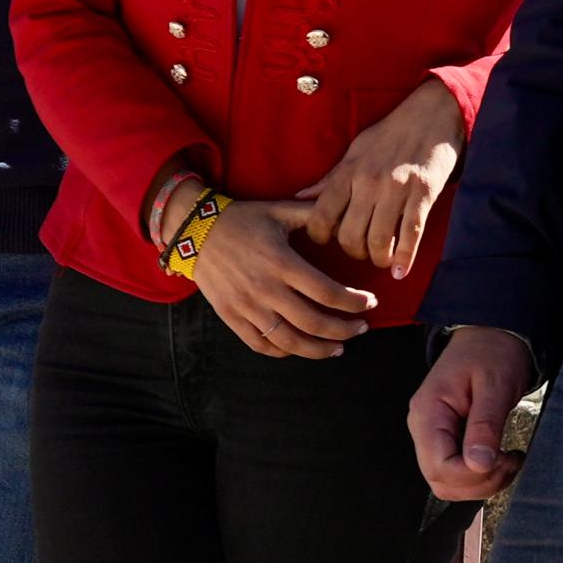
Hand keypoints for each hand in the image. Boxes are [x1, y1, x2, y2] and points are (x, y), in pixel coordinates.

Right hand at [190, 200, 377, 359]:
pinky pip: (261, 344)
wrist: (193, 230)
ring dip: (319, 350)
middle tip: (361, 328)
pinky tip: (300, 348)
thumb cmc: (240, 219)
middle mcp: (265, 288)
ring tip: (338, 348)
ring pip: (290, 341)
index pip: (327, 292)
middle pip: (314, 323)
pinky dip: (284, 352)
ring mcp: (246, 306)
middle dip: (344, 331)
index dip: (354, 302)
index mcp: (281, 262)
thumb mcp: (278, 210)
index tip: (369, 303)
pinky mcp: (231, 316)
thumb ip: (313, 214)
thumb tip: (345, 214)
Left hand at [297, 77, 467, 281]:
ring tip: (380, 259)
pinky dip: (405, 258)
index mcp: (348, 172)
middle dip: (352, 252)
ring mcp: (397, 189)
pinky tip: (400, 272)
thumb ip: (329, 178)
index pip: (321, 215)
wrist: (432, 115)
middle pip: (349, 235)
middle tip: (359, 252)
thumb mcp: (354, 151)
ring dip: (377, 258)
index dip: (319, 236)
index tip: (326, 241)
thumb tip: (299, 198)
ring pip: (378, 240)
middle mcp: (369, 182)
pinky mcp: (424, 194)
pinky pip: (411, 234)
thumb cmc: (389, 134)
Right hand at [410, 324, 533, 499]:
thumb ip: (485, 425)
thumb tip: (478, 464)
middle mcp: (424, 427)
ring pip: (448, 482)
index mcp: (429, 413)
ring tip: (508, 460)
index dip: (473, 475)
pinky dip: (481, 475)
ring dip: (481, 483)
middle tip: (510, 461)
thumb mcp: (495, 385)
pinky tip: (499, 459)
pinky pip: (456, 472)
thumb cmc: (492, 352)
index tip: (505, 459)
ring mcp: (433, 434)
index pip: (440, 466)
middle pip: (440, 480)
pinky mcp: (447, 438)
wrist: (491, 334)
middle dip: (479, 482)